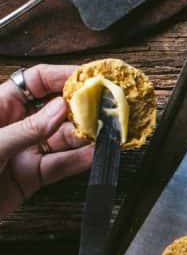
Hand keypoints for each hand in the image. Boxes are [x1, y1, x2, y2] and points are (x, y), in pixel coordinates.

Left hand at [0, 64, 92, 216]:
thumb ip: (26, 129)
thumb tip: (58, 110)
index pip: (37, 81)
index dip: (64, 76)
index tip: (91, 79)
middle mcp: (13, 126)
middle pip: (55, 109)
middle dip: (81, 109)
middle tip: (105, 108)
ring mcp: (22, 152)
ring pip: (61, 139)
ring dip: (84, 137)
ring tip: (103, 134)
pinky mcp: (28, 177)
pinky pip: (58, 166)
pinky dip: (77, 162)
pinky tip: (91, 155)